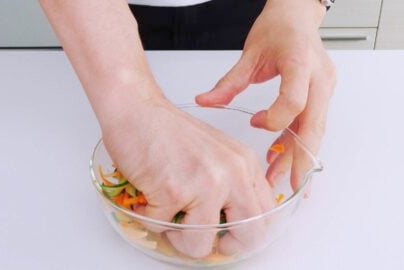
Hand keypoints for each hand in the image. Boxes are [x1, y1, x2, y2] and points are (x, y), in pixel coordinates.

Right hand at [102, 94, 274, 257]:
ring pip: (199, 245)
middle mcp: (232, 174)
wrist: (137, 109)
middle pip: (249, 238)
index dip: (245, 235)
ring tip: (164, 215)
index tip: (226, 235)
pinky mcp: (174, 191)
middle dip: (223, 247)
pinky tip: (146, 198)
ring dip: (177, 237)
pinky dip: (149, 218)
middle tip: (200, 236)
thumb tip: (231, 225)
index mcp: (245, 165)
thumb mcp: (217, 154)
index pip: (266, 216)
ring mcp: (205, 183)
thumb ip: (231, 185)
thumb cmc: (169, 131)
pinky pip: (160, 228)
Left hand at [196, 0, 335, 193]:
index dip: (274, 119)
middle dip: (301, 157)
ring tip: (278, 177)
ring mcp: (324, 86)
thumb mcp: (249, 53)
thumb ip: (229, 82)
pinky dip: (297, 141)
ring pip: (315, 129)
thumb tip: (205, 102)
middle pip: (314, 125)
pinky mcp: (322, 93)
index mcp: (300, 62)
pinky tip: (281, 155)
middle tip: (289, 184)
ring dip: (298, 154)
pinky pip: (311, 123)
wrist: (297, 16)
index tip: (255, 122)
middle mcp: (319, 77)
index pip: (295, 101)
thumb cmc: (278, 28)